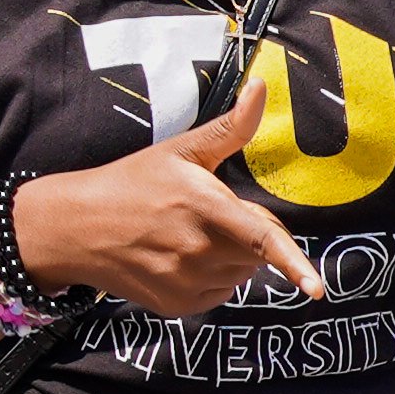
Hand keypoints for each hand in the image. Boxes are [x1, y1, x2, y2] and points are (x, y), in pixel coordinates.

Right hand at [2, 76, 317, 313]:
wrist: (77, 229)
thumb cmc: (132, 183)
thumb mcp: (179, 150)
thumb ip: (229, 127)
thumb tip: (260, 88)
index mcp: (203, 207)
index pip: (260, 239)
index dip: (293, 264)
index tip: (317, 288)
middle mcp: (197, 251)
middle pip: (256, 252)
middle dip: (247, 233)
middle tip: (209, 212)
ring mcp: (186, 283)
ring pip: (239, 274)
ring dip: (230, 256)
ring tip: (188, 234)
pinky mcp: (178, 305)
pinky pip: (218, 293)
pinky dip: (212, 277)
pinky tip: (181, 257)